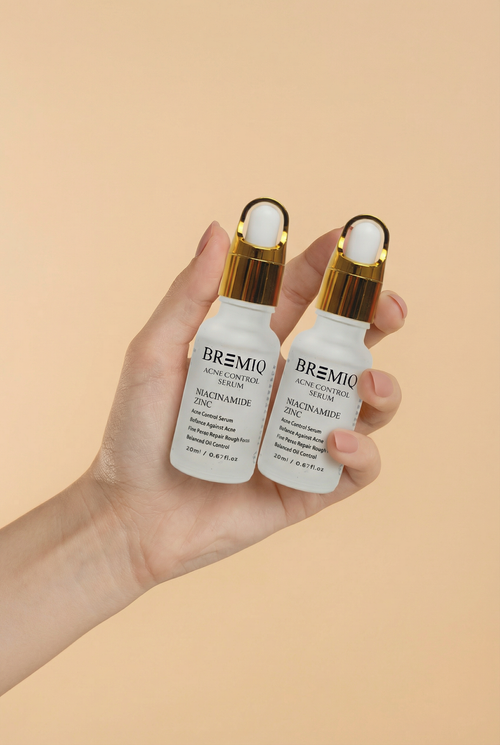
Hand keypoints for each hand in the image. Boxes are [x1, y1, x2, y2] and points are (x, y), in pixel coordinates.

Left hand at [86, 222, 405, 587]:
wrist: (131, 516)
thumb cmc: (136, 434)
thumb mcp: (153, 355)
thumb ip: (187, 296)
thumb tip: (218, 231)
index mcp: (253, 354)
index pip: (301, 301)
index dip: (329, 270)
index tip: (349, 241)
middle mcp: (284, 391)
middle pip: (348, 347)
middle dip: (378, 321)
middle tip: (390, 308)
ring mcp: (299, 437)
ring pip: (365, 405)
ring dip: (382, 387)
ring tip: (367, 381)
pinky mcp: (308, 485)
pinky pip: (355, 467)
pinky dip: (360, 451)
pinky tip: (332, 440)